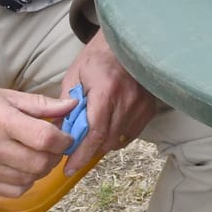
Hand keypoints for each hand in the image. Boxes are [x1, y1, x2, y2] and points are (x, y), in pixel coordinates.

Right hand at [0, 84, 71, 196]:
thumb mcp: (4, 95)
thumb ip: (40, 104)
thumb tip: (71, 105)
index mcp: (0, 120)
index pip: (45, 138)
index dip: (64, 140)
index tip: (65, 137)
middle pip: (40, 163)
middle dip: (54, 156)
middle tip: (53, 148)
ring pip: (29, 179)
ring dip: (40, 170)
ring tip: (36, 156)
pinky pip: (13, 191)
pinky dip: (25, 183)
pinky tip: (21, 169)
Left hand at [59, 32, 160, 175]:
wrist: (125, 43)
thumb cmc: (96, 59)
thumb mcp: (74, 77)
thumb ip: (68, 106)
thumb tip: (61, 134)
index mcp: (106, 92)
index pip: (94, 133)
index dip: (81, 154)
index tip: (69, 168)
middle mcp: (127, 101)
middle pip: (106, 141)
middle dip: (88, 151)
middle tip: (73, 154)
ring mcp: (141, 106)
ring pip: (118, 140)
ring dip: (101, 144)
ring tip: (89, 137)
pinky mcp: (149, 109)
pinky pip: (130, 134)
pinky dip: (116, 136)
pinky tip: (107, 129)